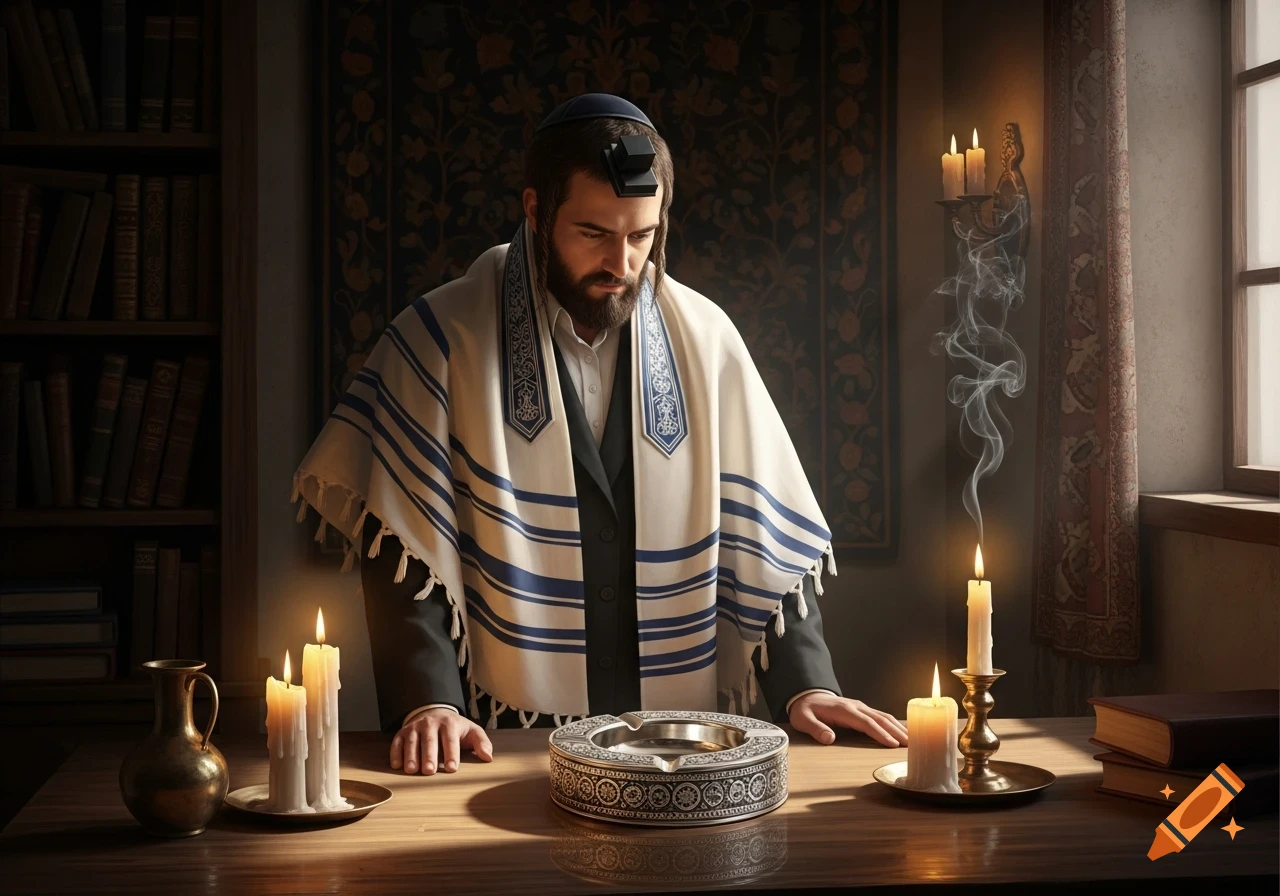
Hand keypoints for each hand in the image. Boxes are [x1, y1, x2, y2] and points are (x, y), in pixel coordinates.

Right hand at [390, 708, 493, 774]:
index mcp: (449, 723)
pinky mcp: (402, 732)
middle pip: (429, 740)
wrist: (435, 713)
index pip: (450, 739)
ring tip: (412, 770)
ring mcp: (415, 727)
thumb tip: (488, 757)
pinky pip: (397, 741)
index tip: (452, 768)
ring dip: (411, 755)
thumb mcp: (471, 731)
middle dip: (429, 756)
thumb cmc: (455, 729)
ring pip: (412, 741)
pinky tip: (396, 765)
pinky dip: (395, 752)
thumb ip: (481, 742)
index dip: (451, 754)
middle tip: (429, 771)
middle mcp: (430, 723)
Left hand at [789, 692, 908, 746]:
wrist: (806, 696)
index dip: (880, 733)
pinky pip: (881, 716)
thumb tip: (828, 739)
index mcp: (843, 710)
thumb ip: (815, 729)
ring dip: (898, 727)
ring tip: (912, 740)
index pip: (865, 723)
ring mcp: (860, 707)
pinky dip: (893, 723)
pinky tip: (902, 731)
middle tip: (911, 745)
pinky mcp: (862, 709)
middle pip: (880, 719)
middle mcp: (855, 707)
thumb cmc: (805, 711)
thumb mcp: (803, 720)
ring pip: (883, 716)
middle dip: (896, 731)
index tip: (892, 744)